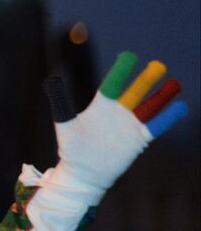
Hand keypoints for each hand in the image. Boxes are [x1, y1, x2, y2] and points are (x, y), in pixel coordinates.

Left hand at [45, 51, 186, 195]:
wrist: (83, 174)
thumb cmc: (72, 150)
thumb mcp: (66, 125)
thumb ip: (61, 104)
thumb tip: (51, 81)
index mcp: (100, 106)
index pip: (113, 84)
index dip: (121, 71)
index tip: (129, 56)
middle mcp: (118, 113)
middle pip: (135, 92)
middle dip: (146, 80)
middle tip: (158, 65)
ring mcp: (130, 125)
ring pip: (149, 107)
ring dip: (162, 97)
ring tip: (175, 83)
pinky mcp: (139, 139)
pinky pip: (156, 126)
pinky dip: (167, 118)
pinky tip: (180, 107)